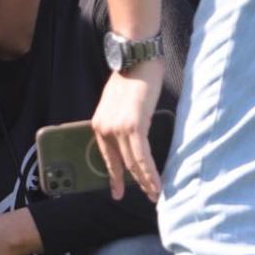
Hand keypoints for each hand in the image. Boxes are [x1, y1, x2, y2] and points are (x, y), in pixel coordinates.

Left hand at [91, 58, 165, 201]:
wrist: (135, 58)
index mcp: (99, 124)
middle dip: (135, 182)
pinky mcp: (134, 127)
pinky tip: (156, 183)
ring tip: (154, 195)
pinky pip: (142, 156)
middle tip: (147, 197)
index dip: (115, 176)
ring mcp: (119, 129)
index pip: (107, 157)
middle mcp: (106, 129)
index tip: (118, 191)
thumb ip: (120, 120)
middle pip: (122, 163)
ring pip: (133, 163)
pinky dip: (150, 172)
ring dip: (146, 181)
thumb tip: (131, 136)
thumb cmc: (131, 76)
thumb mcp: (117, 102)